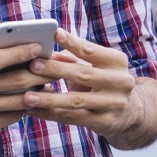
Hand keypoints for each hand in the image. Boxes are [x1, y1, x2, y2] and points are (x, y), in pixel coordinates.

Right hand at [0, 41, 51, 148]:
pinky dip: (25, 109)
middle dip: (39, 73)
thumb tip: (10, 40)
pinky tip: (34, 102)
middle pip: (13, 80)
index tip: (39, 47)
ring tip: (49, 86)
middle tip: (56, 68)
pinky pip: (11, 117)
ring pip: (17, 101)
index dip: (20, 52)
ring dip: (38, 93)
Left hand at [22, 29, 146, 143]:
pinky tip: (34, 111)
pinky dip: (51, 115)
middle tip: (32, 66)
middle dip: (55, 70)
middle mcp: (121, 82)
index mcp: (117, 62)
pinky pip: (73, 118)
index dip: (73, 42)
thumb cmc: (103, 82)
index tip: (54, 33)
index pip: (92, 50)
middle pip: (83, 74)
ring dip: (49, 99)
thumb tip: (50, 54)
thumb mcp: (94, 67)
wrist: (129, 113)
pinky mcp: (106, 122)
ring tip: (27, 97)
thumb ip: (73, 59)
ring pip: (76, 101)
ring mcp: (115, 104)